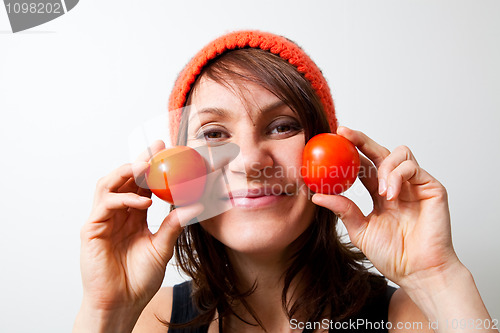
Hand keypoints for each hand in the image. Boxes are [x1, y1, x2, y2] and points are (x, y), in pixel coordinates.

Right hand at [78, 141, 202, 318]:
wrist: (122, 304)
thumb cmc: (138, 279)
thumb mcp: (162, 247)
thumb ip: (173, 225)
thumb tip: (195, 205)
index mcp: (132, 216)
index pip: (140, 185)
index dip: (152, 167)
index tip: (168, 152)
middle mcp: (117, 214)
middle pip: (124, 179)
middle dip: (140, 161)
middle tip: (157, 150)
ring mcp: (103, 220)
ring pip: (108, 184)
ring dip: (126, 172)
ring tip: (146, 167)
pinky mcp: (91, 229)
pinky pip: (105, 204)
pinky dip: (124, 198)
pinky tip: (143, 202)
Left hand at [312, 127, 459, 287]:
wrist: (418, 273)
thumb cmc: (393, 255)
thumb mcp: (360, 230)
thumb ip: (343, 210)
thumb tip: (316, 196)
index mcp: (380, 193)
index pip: (364, 165)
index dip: (349, 152)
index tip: (331, 142)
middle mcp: (397, 185)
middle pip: (379, 152)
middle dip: (361, 140)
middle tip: (344, 133)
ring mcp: (415, 185)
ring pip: (399, 154)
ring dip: (383, 165)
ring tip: (379, 189)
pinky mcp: (431, 187)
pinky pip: (412, 168)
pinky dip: (397, 176)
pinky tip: (390, 194)